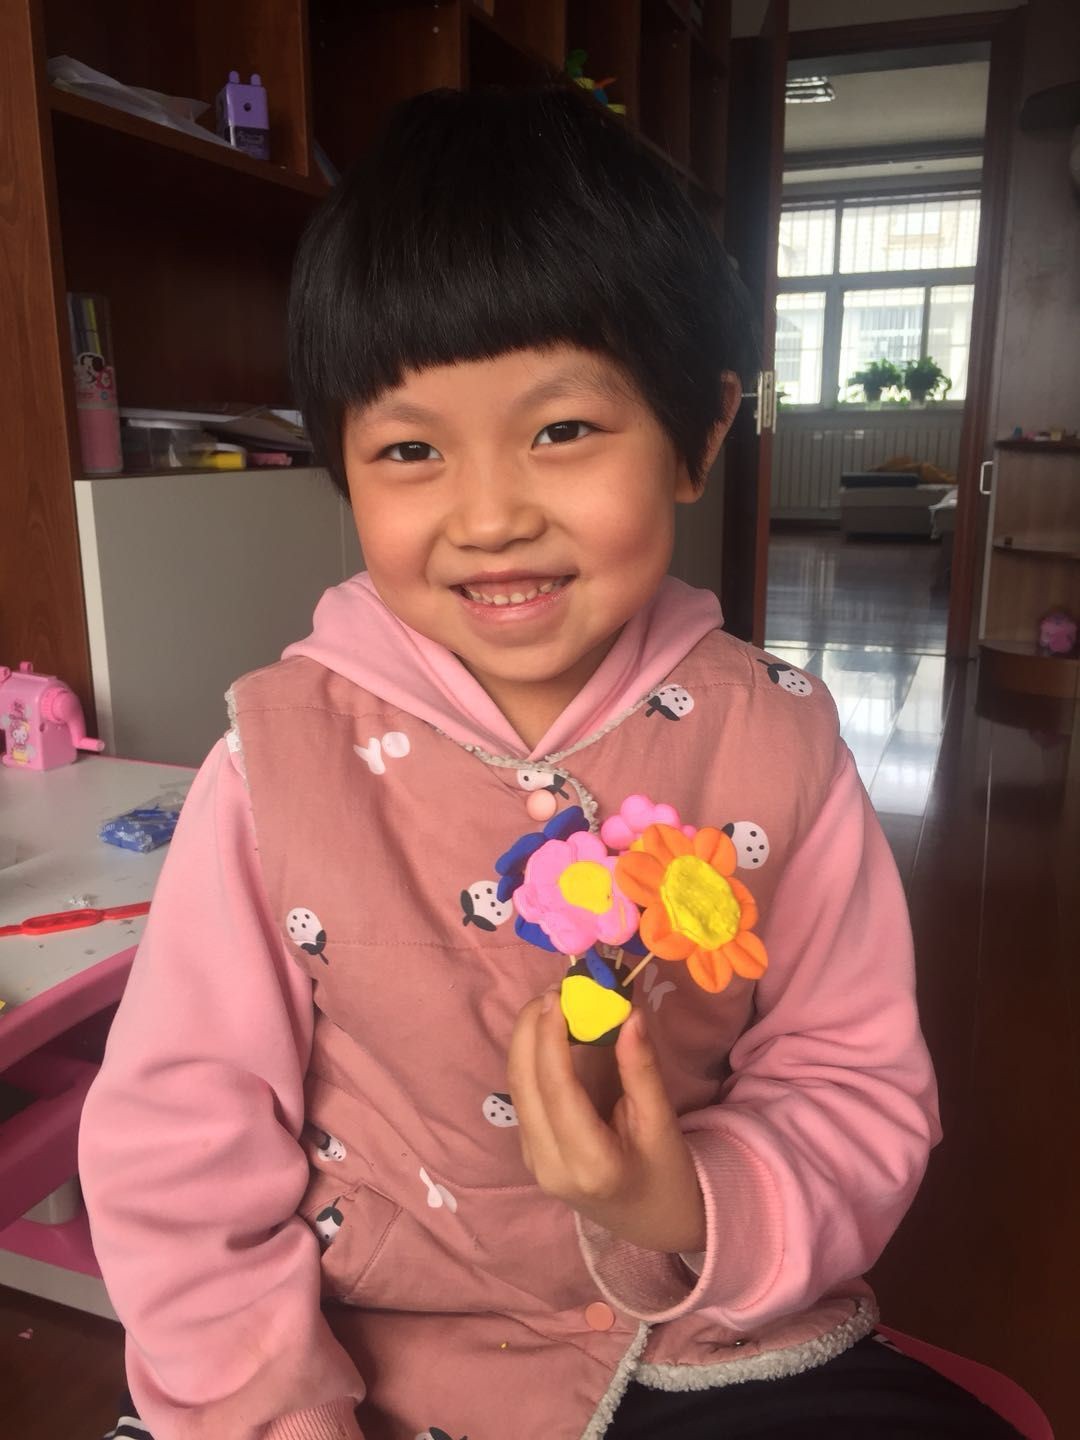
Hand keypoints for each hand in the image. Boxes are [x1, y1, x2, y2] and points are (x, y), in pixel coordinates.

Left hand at [507, 991, 705, 1253]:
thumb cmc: (666, 1172)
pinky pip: (524, 1096)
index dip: (551, 1038)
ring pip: (518, 1088)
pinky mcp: (529, 1152)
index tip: (559, 995)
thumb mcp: (661, 1123)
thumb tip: (628, 1012)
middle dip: (530, 1030)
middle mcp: (550, 1166)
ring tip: (550, 1003)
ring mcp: (533, 1162)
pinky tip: (549, 1032)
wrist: (653, 1221)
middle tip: (553, 991)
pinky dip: (530, 1059)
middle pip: (524, 1085)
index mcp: (589, 1164)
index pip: (556, 1090)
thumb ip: (641, 1069)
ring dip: (527, 1040)